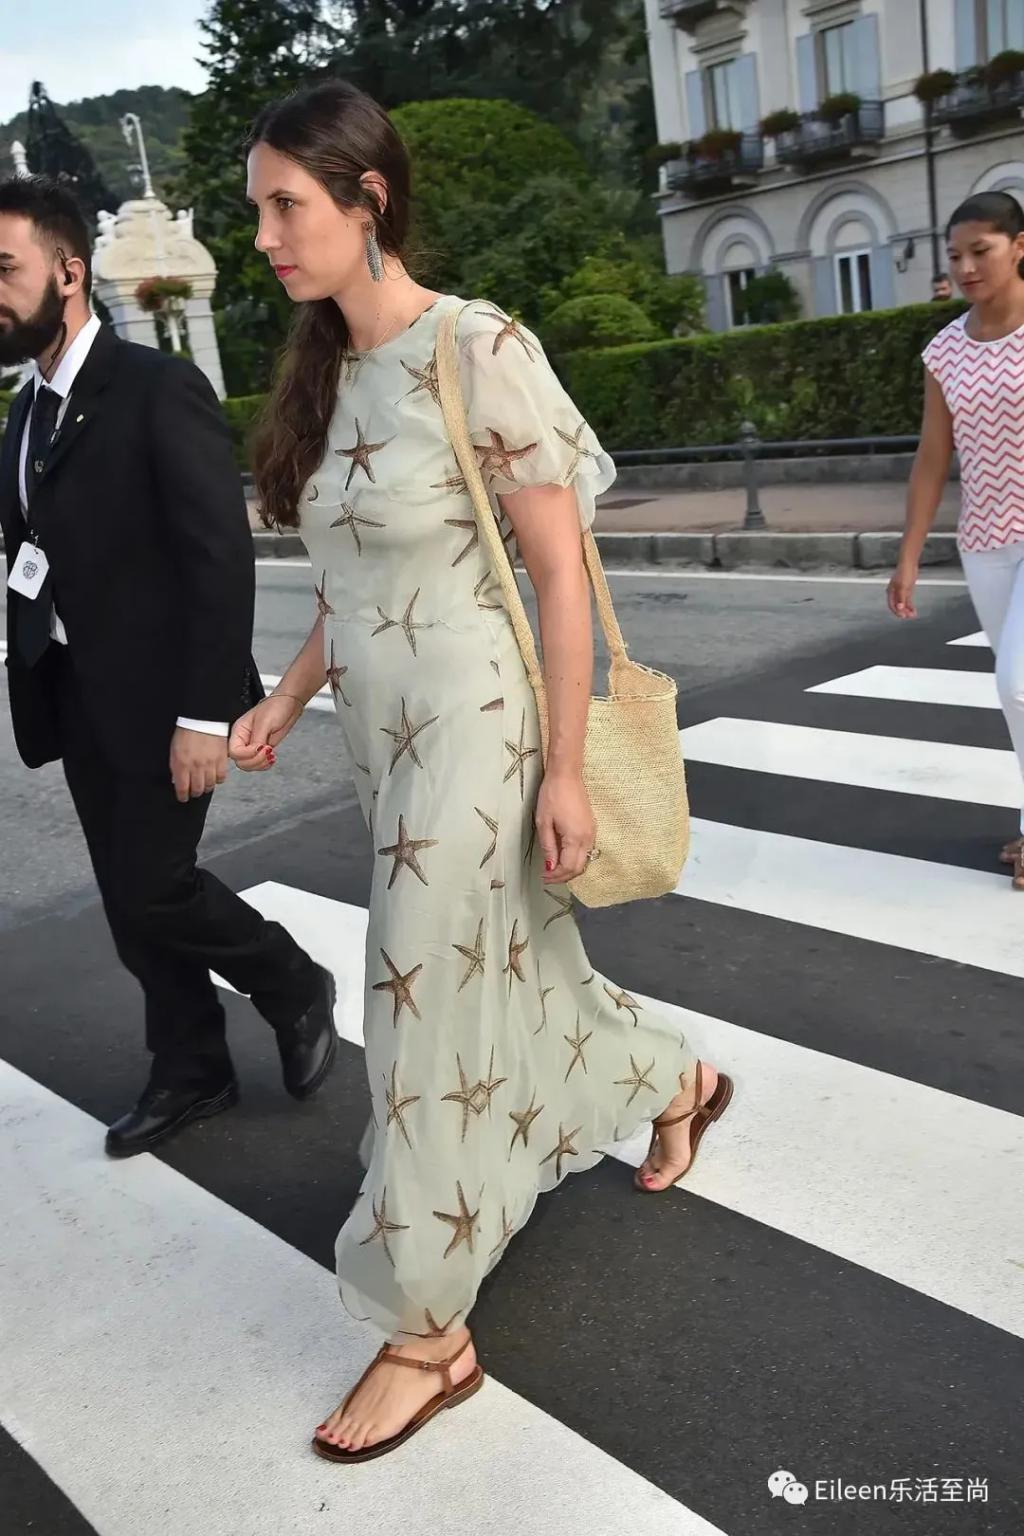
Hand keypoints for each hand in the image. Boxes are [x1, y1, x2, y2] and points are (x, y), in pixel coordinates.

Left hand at [170, 727, 228, 802]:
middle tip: (194, 791)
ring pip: (210, 786)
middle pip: (198, 790)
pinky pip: (221, 778)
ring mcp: (210, 764)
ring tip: (204, 784)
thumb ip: (175, 767)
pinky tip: (214, 776)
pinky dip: (218, 780)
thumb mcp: (174, 751)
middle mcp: (196, 767)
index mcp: (182, 764)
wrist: (202, 719)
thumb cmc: (186, 732)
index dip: (182, 796)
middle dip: (195, 793)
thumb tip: (177, 780)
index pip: (182, 789)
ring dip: (206, 787)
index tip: (183, 797)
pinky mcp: (221, 760)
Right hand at [229, 693, 303, 772]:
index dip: (247, 754)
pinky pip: (259, 764)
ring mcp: (253, 746)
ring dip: (261, 764)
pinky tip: (271, 758)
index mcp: (239, 731)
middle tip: (268, 752)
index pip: (234, 751)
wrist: (288, 705)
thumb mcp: (265, 722)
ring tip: (270, 755)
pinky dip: (265, 765)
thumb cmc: (275, 707)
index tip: (260, 747)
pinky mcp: (262, 750)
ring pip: (249, 765)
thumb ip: (258, 739)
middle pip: (240, 761)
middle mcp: (243, 740)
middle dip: (255, 761)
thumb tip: (255, 752)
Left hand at [535, 769, 595, 884]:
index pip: (568, 867)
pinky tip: (562, 856)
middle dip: (563, 876)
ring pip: (584, 860)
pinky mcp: (591, 827)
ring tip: (553, 868)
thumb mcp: (544, 822)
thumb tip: (549, 867)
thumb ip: (548, 847)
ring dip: (569, 868)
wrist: (567, 775)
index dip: (555, 876)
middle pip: (579, 867)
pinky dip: (575, 858)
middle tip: (547, 877)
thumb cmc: (552, 795)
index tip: (543, 877)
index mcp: (575, 837)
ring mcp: (592, 832)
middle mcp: (588, 837)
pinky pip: (586, 850)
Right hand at [887, 559, 918, 619]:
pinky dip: (910, 606)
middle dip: (903, 612)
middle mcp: (895, 593)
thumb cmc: (904, 572)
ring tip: (912, 615)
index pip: (892, 605)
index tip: (902, 616)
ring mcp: (901, 592)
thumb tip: (899, 607)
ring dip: (907, 610)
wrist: (909, 563)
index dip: (897, 611)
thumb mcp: (903, 587)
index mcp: (891, 592)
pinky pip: (907, 600)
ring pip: (903, 604)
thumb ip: (901, 598)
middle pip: (897, 605)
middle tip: (909, 616)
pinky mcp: (907, 590)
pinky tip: (913, 610)